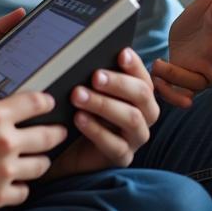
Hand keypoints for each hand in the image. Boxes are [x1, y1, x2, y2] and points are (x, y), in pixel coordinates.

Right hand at [0, 67, 66, 210]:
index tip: (48, 102)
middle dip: (56, 132)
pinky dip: (22, 186)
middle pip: (47, 136)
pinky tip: (17, 183)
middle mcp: (6, 143)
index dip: (45, 101)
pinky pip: (24, 191)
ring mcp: (5, 171)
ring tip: (39, 159)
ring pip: (40, 166)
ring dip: (41, 160)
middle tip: (59, 132)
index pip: (33, 103)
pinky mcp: (0, 195)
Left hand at [48, 48, 158, 176]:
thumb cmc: (81, 110)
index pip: (143, 76)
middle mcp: (144, 115)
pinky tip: (78, 118)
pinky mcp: (123, 157)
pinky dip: (96, 130)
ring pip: (132, 119)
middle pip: (142, 95)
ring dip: (104, 104)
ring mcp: (136, 138)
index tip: (121, 53)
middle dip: (118, 83)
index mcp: (140, 95)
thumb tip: (89, 54)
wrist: (67, 147)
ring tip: (78, 95)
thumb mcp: (88, 90)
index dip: (134, 64)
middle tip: (94, 76)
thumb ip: (95, 76)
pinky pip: (115, 145)